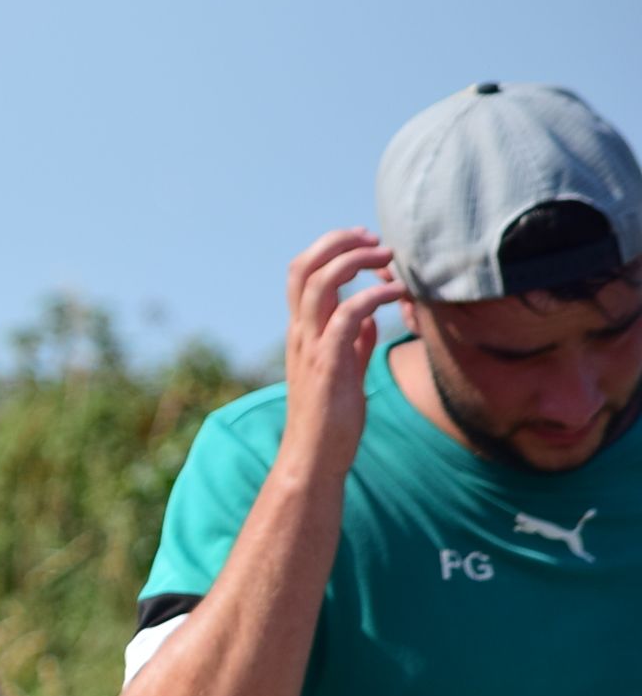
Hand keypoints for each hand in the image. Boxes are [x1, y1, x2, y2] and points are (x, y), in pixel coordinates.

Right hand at [281, 229, 405, 473]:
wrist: (315, 456)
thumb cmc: (331, 419)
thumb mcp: (344, 371)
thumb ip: (354, 342)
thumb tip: (369, 320)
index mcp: (302, 331)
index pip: (303, 272)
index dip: (332, 248)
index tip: (365, 242)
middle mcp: (300, 332)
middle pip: (304, 266)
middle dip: (339, 242)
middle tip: (374, 238)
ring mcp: (310, 346)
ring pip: (320, 282)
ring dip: (355, 260)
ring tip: (386, 257)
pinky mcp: (328, 362)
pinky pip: (347, 315)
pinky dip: (372, 296)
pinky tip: (394, 295)